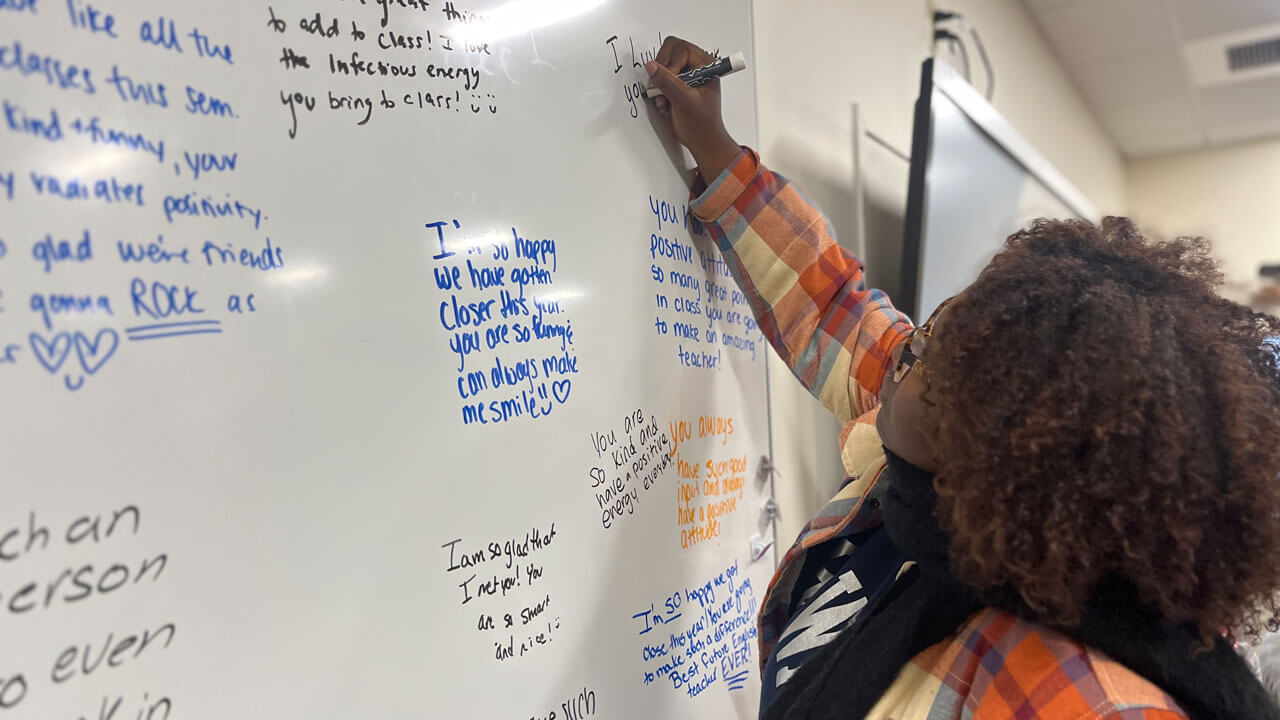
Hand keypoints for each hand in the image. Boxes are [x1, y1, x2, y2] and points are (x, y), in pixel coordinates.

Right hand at [646, 36, 740, 179]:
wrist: (701, 141)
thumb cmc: (703, 123)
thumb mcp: (685, 100)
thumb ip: (668, 82)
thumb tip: (652, 67)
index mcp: (706, 64)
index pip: (680, 47)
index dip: (672, 63)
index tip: (673, 82)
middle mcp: (695, 66)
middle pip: (668, 52)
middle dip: (662, 72)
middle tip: (665, 89)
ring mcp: (684, 75)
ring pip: (660, 66)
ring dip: (659, 85)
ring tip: (666, 100)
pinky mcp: (675, 85)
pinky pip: (658, 79)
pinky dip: (658, 92)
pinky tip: (666, 104)